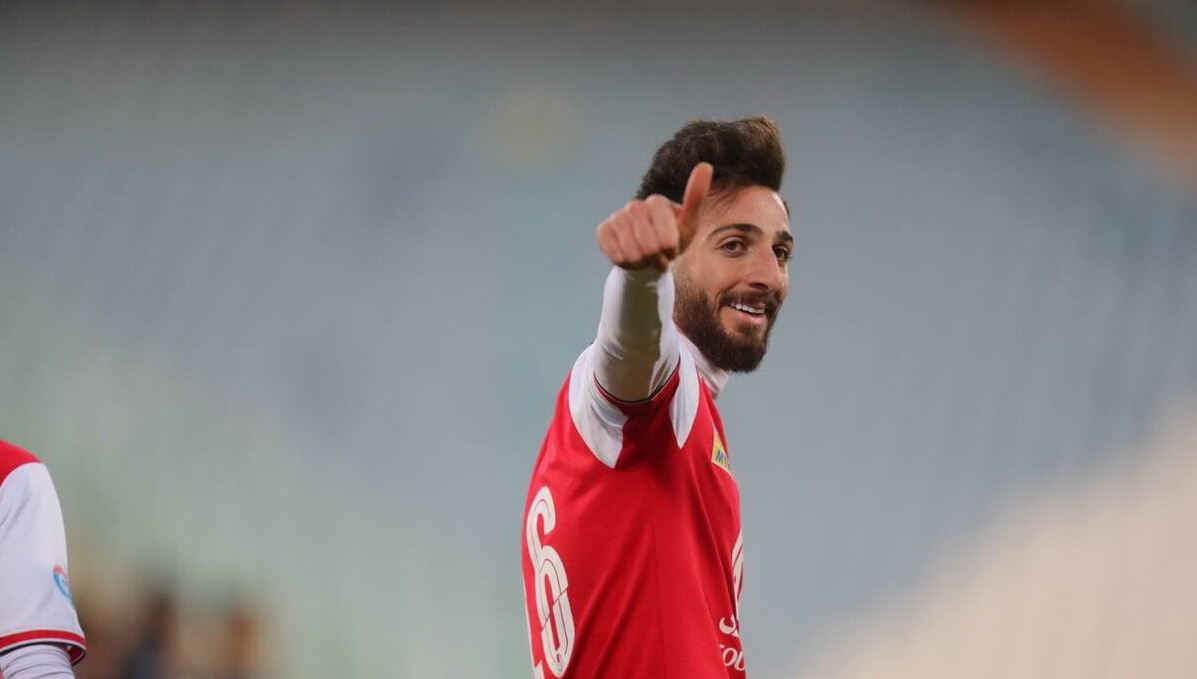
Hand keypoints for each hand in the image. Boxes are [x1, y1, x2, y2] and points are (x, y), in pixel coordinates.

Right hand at [596, 162, 712, 271]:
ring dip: (641, 262)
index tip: (672, 250)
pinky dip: (624, 260)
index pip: (666, 236)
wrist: (648, 255)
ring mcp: (617, 217)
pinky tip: (629, 258)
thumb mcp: (689, 222)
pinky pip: (613, 251)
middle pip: (649, 246)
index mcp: (656, 202)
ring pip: (630, 251)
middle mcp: (634, 206)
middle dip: (655, 258)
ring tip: (645, 258)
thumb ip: (695, 196)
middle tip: (658, 256)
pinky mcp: (603, 230)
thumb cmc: (672, 239)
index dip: (670, 249)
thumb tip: (706, 165)